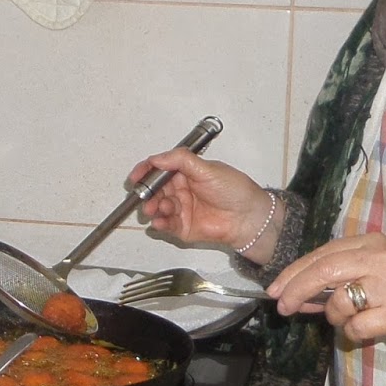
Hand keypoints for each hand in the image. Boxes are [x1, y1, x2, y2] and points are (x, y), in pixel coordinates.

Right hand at [132, 151, 276, 256]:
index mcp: (186, 172)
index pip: (159, 169)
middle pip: (155, 190)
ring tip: (156, 209)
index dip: (145, 171)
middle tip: (146, 197)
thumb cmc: (234, 190)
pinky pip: (166, 225)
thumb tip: (156, 158)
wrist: (249, 217)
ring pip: (158, 208)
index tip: (136, 177)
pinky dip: (159, 223)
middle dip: (148, 193)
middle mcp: (181, 190)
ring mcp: (181, 209)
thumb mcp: (207, 168)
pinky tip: (159, 222)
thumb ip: (180, 160)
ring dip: (153, 208)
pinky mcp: (183, 228)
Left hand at [267, 234, 385, 350]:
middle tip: (282, 308)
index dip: (294, 272)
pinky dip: (352, 331)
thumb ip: (330, 281)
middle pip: (326, 270)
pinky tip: (365, 327)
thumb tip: (289, 294)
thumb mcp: (362, 275)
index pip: (323, 254)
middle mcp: (381, 259)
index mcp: (370, 243)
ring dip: (333, 316)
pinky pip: (356, 326)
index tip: (274, 290)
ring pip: (340, 301)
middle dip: (297, 290)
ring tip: (347, 318)